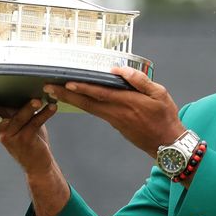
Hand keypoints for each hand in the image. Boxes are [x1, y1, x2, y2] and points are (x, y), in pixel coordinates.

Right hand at [0, 94, 58, 176]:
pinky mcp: (25, 140)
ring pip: (18, 118)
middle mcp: (0, 130)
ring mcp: (11, 136)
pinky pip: (35, 123)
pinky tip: (53, 107)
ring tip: (37, 99)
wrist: (38, 162)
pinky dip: (45, 114)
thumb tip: (17, 84)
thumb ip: (13, 108)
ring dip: (28, 107)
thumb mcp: (18, 121)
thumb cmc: (29, 136)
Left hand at [43, 67, 185, 157]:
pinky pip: (97, 112)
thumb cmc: (166, 117)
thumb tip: (118, 70)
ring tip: (57, 92)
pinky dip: (84, 105)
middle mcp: (117, 113)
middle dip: (66, 95)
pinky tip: (78, 100)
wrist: (168, 144)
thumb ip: (139, 81)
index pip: (100, 94)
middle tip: (48, 88)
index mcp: (128, 103)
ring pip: (89, 108)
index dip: (82, 88)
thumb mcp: (160, 94)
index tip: (66, 83)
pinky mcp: (116, 125)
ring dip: (72, 100)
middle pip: (87, 103)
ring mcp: (115, 121)